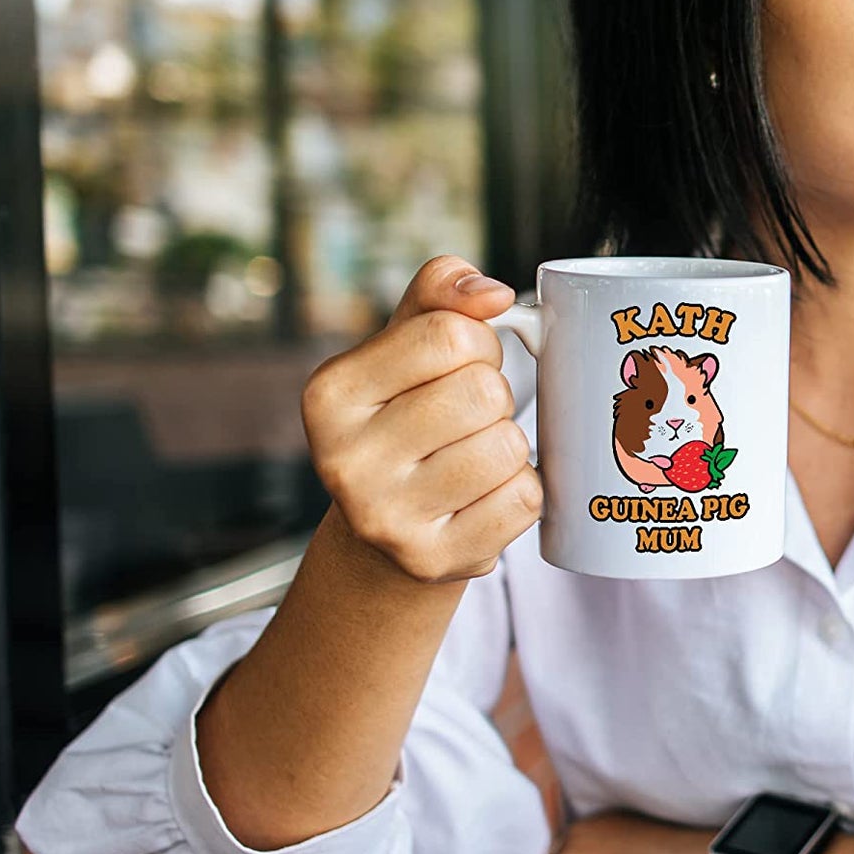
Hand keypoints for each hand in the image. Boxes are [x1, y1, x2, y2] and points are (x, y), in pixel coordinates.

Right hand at [300, 254, 541, 586]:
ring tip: (472, 455)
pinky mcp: (432, 560)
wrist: (384, 529)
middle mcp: (343, 460)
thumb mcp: (404, 342)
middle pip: (483, 392)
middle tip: (467, 417)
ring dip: (508, 444)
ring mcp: (385, 518)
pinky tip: (483, 495)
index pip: (449, 334)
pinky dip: (520, 490)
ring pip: (508, 447)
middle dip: (493, 395)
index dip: (476, 342)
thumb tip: (491, 293)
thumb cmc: (404, 414)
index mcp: (330, 394)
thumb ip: (441, 292)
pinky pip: (523, 500)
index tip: (460, 363)